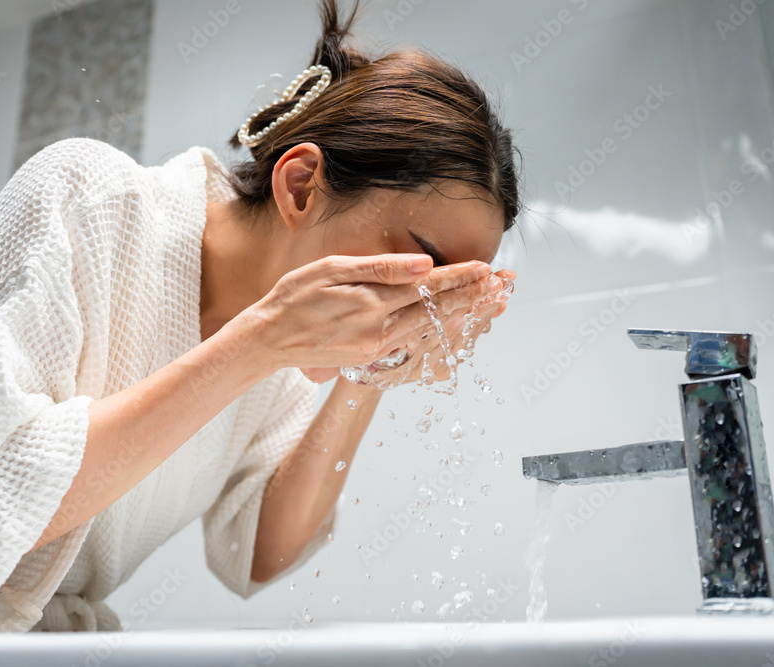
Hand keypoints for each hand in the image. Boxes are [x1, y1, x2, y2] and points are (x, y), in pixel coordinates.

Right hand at [242, 254, 493, 382]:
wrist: (268, 340)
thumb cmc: (293, 297)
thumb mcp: (331, 269)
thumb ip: (379, 267)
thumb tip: (423, 264)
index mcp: (371, 301)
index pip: (427, 287)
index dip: (460, 277)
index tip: (488, 269)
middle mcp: (379, 329)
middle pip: (438, 311)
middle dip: (474, 297)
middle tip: (505, 287)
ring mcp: (377, 348)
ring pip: (432, 331)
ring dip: (464, 316)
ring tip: (492, 304)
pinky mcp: (372, 358)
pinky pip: (416, 345)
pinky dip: (441, 334)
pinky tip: (457, 325)